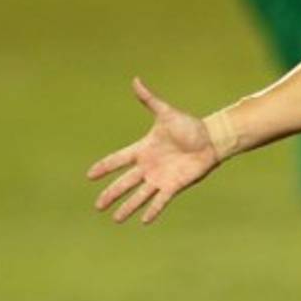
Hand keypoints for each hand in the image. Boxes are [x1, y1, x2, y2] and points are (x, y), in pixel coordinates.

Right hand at [88, 78, 218, 223]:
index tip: (89, 175)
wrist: (211, 138)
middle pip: (125, 183)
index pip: (118, 159)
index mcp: (143, 150)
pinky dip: (153, 210)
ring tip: (116, 219)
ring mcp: (160, 178)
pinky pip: (161, 200)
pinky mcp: (174, 186)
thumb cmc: (189, 126)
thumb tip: (135, 80)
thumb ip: (149, 100)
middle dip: (111, 194)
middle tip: (97, 207)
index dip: (105, 167)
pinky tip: (144, 221)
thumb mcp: (166, 113)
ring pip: (140, 195)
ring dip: (128, 207)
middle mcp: (149, 167)